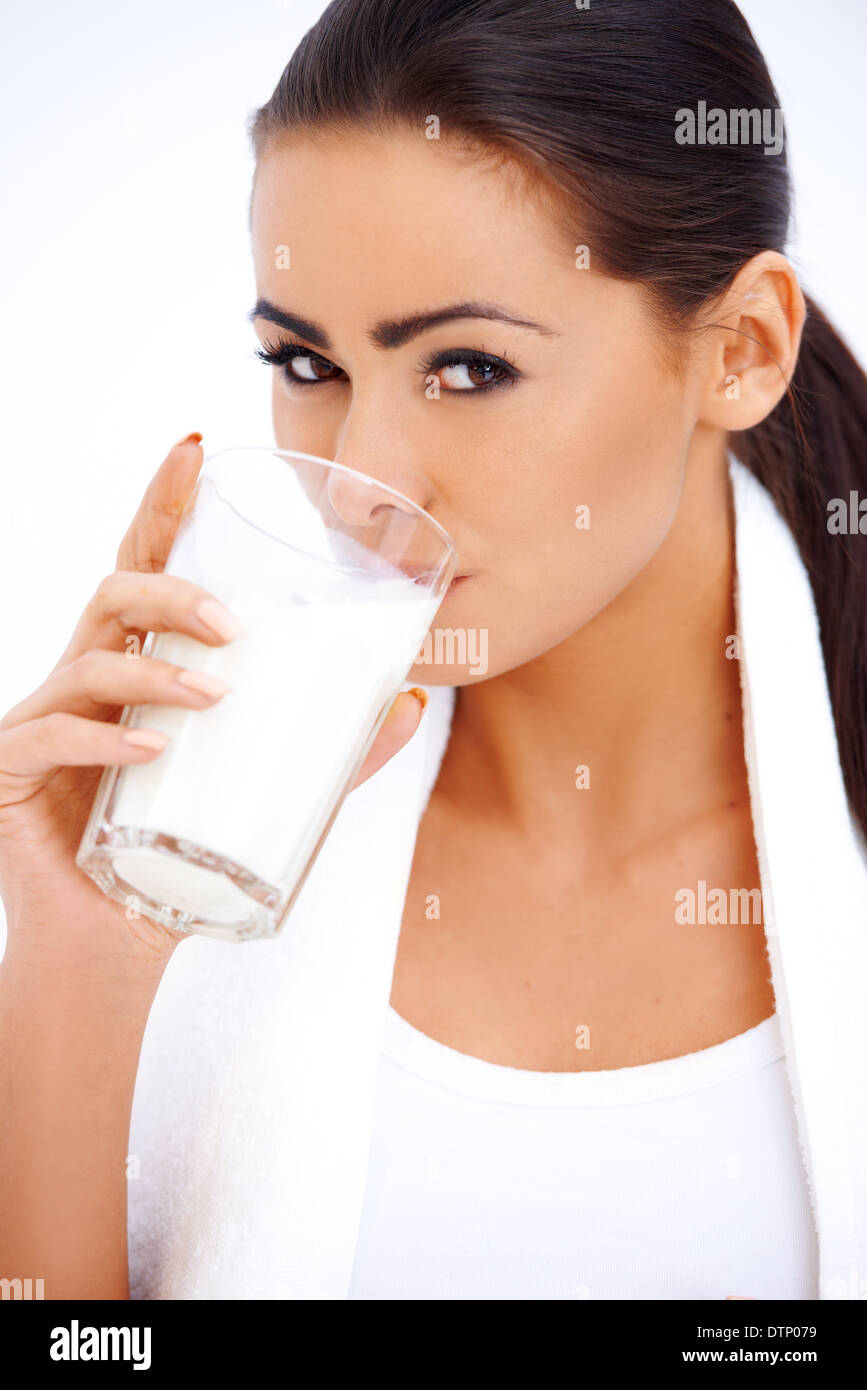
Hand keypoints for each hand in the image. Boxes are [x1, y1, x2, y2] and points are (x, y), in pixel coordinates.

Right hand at [0, 433, 427, 973]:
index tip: (195, 445)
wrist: (110, 953)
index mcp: (136, 669)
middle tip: (233, 620)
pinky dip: (107, 740)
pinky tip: (153, 746)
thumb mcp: (263, 800)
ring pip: (88, 658)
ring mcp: (45, 724)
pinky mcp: (10, 774)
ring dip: (157, 667)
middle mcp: (86, 682)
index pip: (146, 568)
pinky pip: (53, 738)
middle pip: (115, 594)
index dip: (163, 503)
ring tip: (216, 694)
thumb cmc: (180, 864)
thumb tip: (411, 703)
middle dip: (173, 587)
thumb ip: (330, 756)